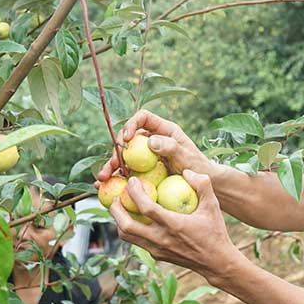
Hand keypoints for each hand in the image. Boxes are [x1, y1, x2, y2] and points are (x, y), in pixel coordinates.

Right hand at [96, 109, 214, 181]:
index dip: (132, 124)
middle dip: (116, 150)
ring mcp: (146, 155)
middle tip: (111, 164)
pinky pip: (125, 171)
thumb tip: (151, 141)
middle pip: (128, 138)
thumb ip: (171, 147)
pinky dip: (115, 178)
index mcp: (164, 130)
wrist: (202, 185)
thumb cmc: (198, 167)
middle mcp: (152, 140)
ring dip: (110, 166)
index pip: (143, 117)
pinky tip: (103, 186)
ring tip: (102, 179)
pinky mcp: (142, 170)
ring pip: (123, 156)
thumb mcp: (187, 156)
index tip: (127, 138)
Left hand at [108, 170, 238, 281]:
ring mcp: (156, 249)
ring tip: (121, 206)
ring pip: (127, 236)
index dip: (135, 193)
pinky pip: (137, 241)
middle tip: (117, 195)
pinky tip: (136, 218)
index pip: (146, 208)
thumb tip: (186, 171)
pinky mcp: (157, 255)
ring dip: (119, 220)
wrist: (216, 263)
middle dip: (116, 209)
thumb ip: (202, 184)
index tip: (131, 180)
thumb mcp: (213, 205)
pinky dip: (131, 229)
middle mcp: (161, 239)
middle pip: (126, 226)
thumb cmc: (215, 232)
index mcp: (173, 225)